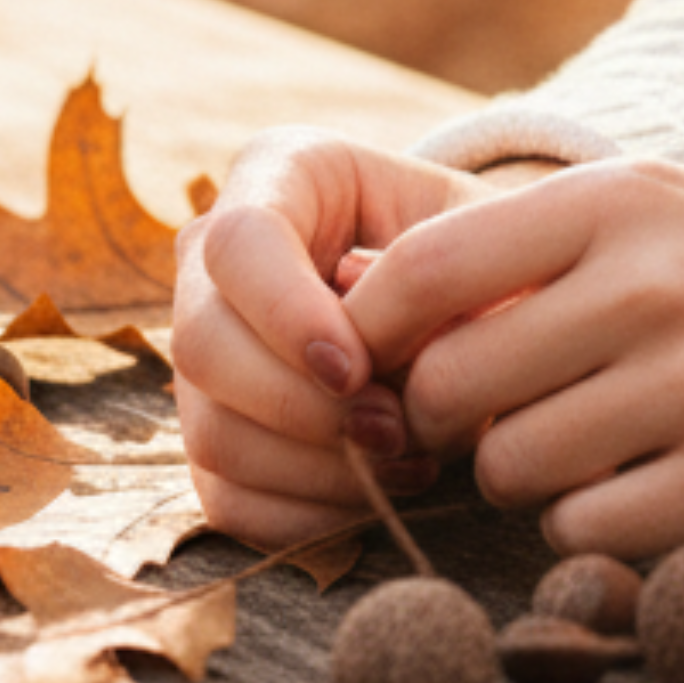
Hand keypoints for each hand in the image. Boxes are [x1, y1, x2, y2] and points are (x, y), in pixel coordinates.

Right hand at [171, 130, 502, 548]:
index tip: (357, 367)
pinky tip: (377, 493)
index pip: (239, 242)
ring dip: (310, 467)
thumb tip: (390, 364)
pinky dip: (303, 510)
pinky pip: (227, 496)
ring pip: (211, 432)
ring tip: (405, 462)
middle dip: (301, 406)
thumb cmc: (480, 237)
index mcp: (279, 172)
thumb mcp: (479, 227)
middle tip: (394, 431)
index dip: (285, 314)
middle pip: (204, 346)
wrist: (473, 281)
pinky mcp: (217, 429)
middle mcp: (217, 260)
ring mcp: (206, 351)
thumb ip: (444, 272)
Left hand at [342, 161, 683, 556]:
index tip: (383, 359)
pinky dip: (595, 523)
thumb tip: (372, 303)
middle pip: (448, 386)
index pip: (426, 268)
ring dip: (530, 473)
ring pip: (510, 467)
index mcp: (626, 199)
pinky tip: (650, 482)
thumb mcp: (669, 209)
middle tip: (504, 411)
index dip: (373, 329)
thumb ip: (539, 249)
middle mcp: (653, 282)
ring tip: (597, 440)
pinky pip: (587, 529)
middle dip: (450, 419)